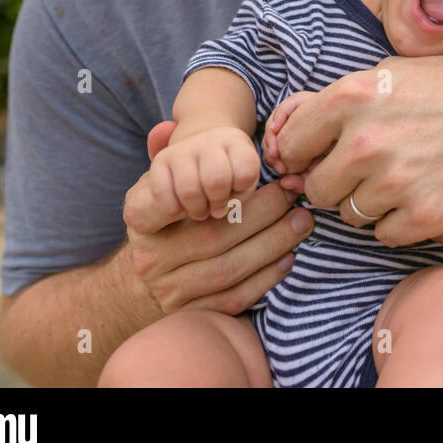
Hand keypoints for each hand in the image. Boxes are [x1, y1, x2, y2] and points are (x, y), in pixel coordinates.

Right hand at [122, 121, 312, 316]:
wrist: (146, 281)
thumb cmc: (169, 218)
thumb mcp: (160, 185)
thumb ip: (166, 156)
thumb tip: (165, 128)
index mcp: (140, 218)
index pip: (172, 201)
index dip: (213, 191)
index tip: (248, 178)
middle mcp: (150, 258)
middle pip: (214, 236)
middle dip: (262, 216)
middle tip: (294, 198)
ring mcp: (169, 291)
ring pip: (228, 270)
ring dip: (272, 245)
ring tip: (302, 223)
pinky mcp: (192, 315)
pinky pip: (234, 299)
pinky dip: (264, 279)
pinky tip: (288, 257)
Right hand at [126, 125, 260, 227]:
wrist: (201, 152)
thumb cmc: (230, 174)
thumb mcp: (243, 183)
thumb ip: (238, 198)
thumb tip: (216, 212)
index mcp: (236, 143)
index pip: (245, 171)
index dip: (241, 190)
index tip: (236, 192)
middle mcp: (209, 140)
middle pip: (216, 180)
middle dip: (217, 202)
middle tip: (215, 208)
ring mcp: (183, 148)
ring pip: (189, 189)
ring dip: (196, 209)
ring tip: (200, 211)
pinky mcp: (160, 159)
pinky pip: (162, 192)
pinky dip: (172, 208)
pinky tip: (180, 209)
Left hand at [272, 55, 442, 246]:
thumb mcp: (390, 73)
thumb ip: (337, 100)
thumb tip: (286, 132)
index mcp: (352, 98)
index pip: (292, 145)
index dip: (306, 152)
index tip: (324, 153)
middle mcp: (367, 141)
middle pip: (316, 188)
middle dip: (336, 181)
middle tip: (369, 168)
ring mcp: (395, 182)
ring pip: (350, 214)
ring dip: (369, 201)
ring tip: (403, 175)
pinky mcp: (423, 216)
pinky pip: (383, 234)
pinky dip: (398, 221)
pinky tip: (422, 192)